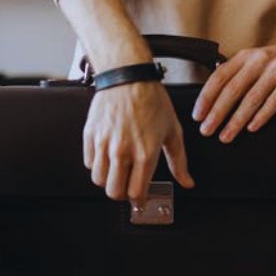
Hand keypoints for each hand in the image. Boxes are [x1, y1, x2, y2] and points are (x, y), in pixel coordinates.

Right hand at [84, 81, 194, 203]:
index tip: (139, 200)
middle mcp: (123, 151)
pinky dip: (96, 164)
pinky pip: (88, 162)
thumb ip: (179, 161)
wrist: (128, 75)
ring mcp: (104, 143)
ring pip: (98, 180)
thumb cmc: (151, 99)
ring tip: (117, 172)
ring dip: (108, 180)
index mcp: (145, 153)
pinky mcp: (90, 134)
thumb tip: (187, 181)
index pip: (136, 192)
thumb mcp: (173, 130)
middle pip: (114, 192)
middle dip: (122, 194)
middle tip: (127, 188)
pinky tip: (107, 157)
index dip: (138, 200)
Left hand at [192, 34, 275, 143]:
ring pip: (251, 98)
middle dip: (217, 112)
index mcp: (246, 56)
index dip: (206, 96)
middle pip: (232, 89)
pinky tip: (252, 127)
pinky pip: (274, 100)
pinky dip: (261, 115)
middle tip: (206, 129)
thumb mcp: (260, 60)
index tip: (198, 114)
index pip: (219, 76)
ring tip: (226, 135)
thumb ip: (241, 75)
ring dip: (236, 120)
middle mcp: (260, 60)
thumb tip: (217, 100)